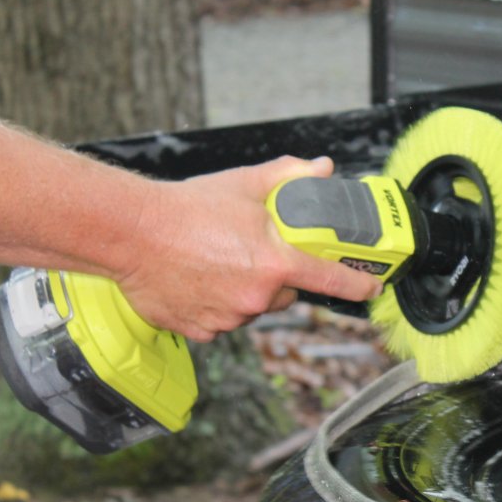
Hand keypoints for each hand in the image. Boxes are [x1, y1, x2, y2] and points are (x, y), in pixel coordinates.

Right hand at [116, 155, 382, 341]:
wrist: (130, 233)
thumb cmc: (186, 208)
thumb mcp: (245, 184)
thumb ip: (289, 178)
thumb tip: (321, 169)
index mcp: (274, 263)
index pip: (330, 281)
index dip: (356, 285)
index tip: (371, 287)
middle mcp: (256, 297)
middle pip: (286, 295)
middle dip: (278, 278)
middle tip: (254, 254)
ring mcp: (229, 318)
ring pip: (252, 309)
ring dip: (245, 293)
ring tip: (218, 263)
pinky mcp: (203, 332)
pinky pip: (221, 322)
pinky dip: (216, 306)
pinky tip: (198, 281)